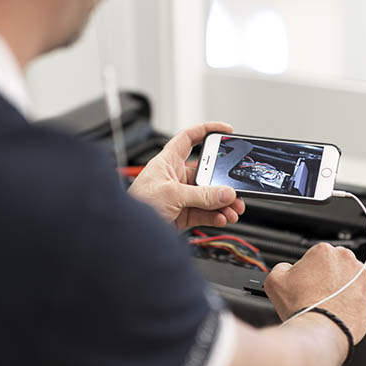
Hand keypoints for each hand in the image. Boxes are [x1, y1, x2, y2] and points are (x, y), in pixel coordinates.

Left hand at [128, 122, 244, 230]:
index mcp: (167, 162)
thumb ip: (201, 195)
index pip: (189, 138)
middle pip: (206, 174)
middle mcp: (175, 177)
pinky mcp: (182, 214)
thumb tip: (225, 193)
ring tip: (234, 210)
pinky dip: (216, 216)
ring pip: (208, 196)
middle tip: (236, 191)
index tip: (226, 131)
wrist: (129, 235)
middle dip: (223, 183)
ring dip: (223, 203)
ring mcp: (180, 197)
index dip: (207, 131)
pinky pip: (205, 212)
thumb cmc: (137, 205)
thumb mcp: (171, 195)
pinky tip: (222, 218)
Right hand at [263, 243, 365, 343]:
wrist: (320, 330)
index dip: (308, 270)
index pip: (315, 256)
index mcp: (324, 251)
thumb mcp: (274, 280)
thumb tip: (287, 269)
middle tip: (315, 293)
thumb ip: (281, 267)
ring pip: (348, 279)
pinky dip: (350, 301)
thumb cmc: (301, 306)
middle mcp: (347, 260)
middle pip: (334, 265)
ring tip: (326, 304)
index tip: (305, 283)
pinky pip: (358, 295)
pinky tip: (337, 310)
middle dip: (326, 276)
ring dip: (339, 288)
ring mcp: (362, 278)